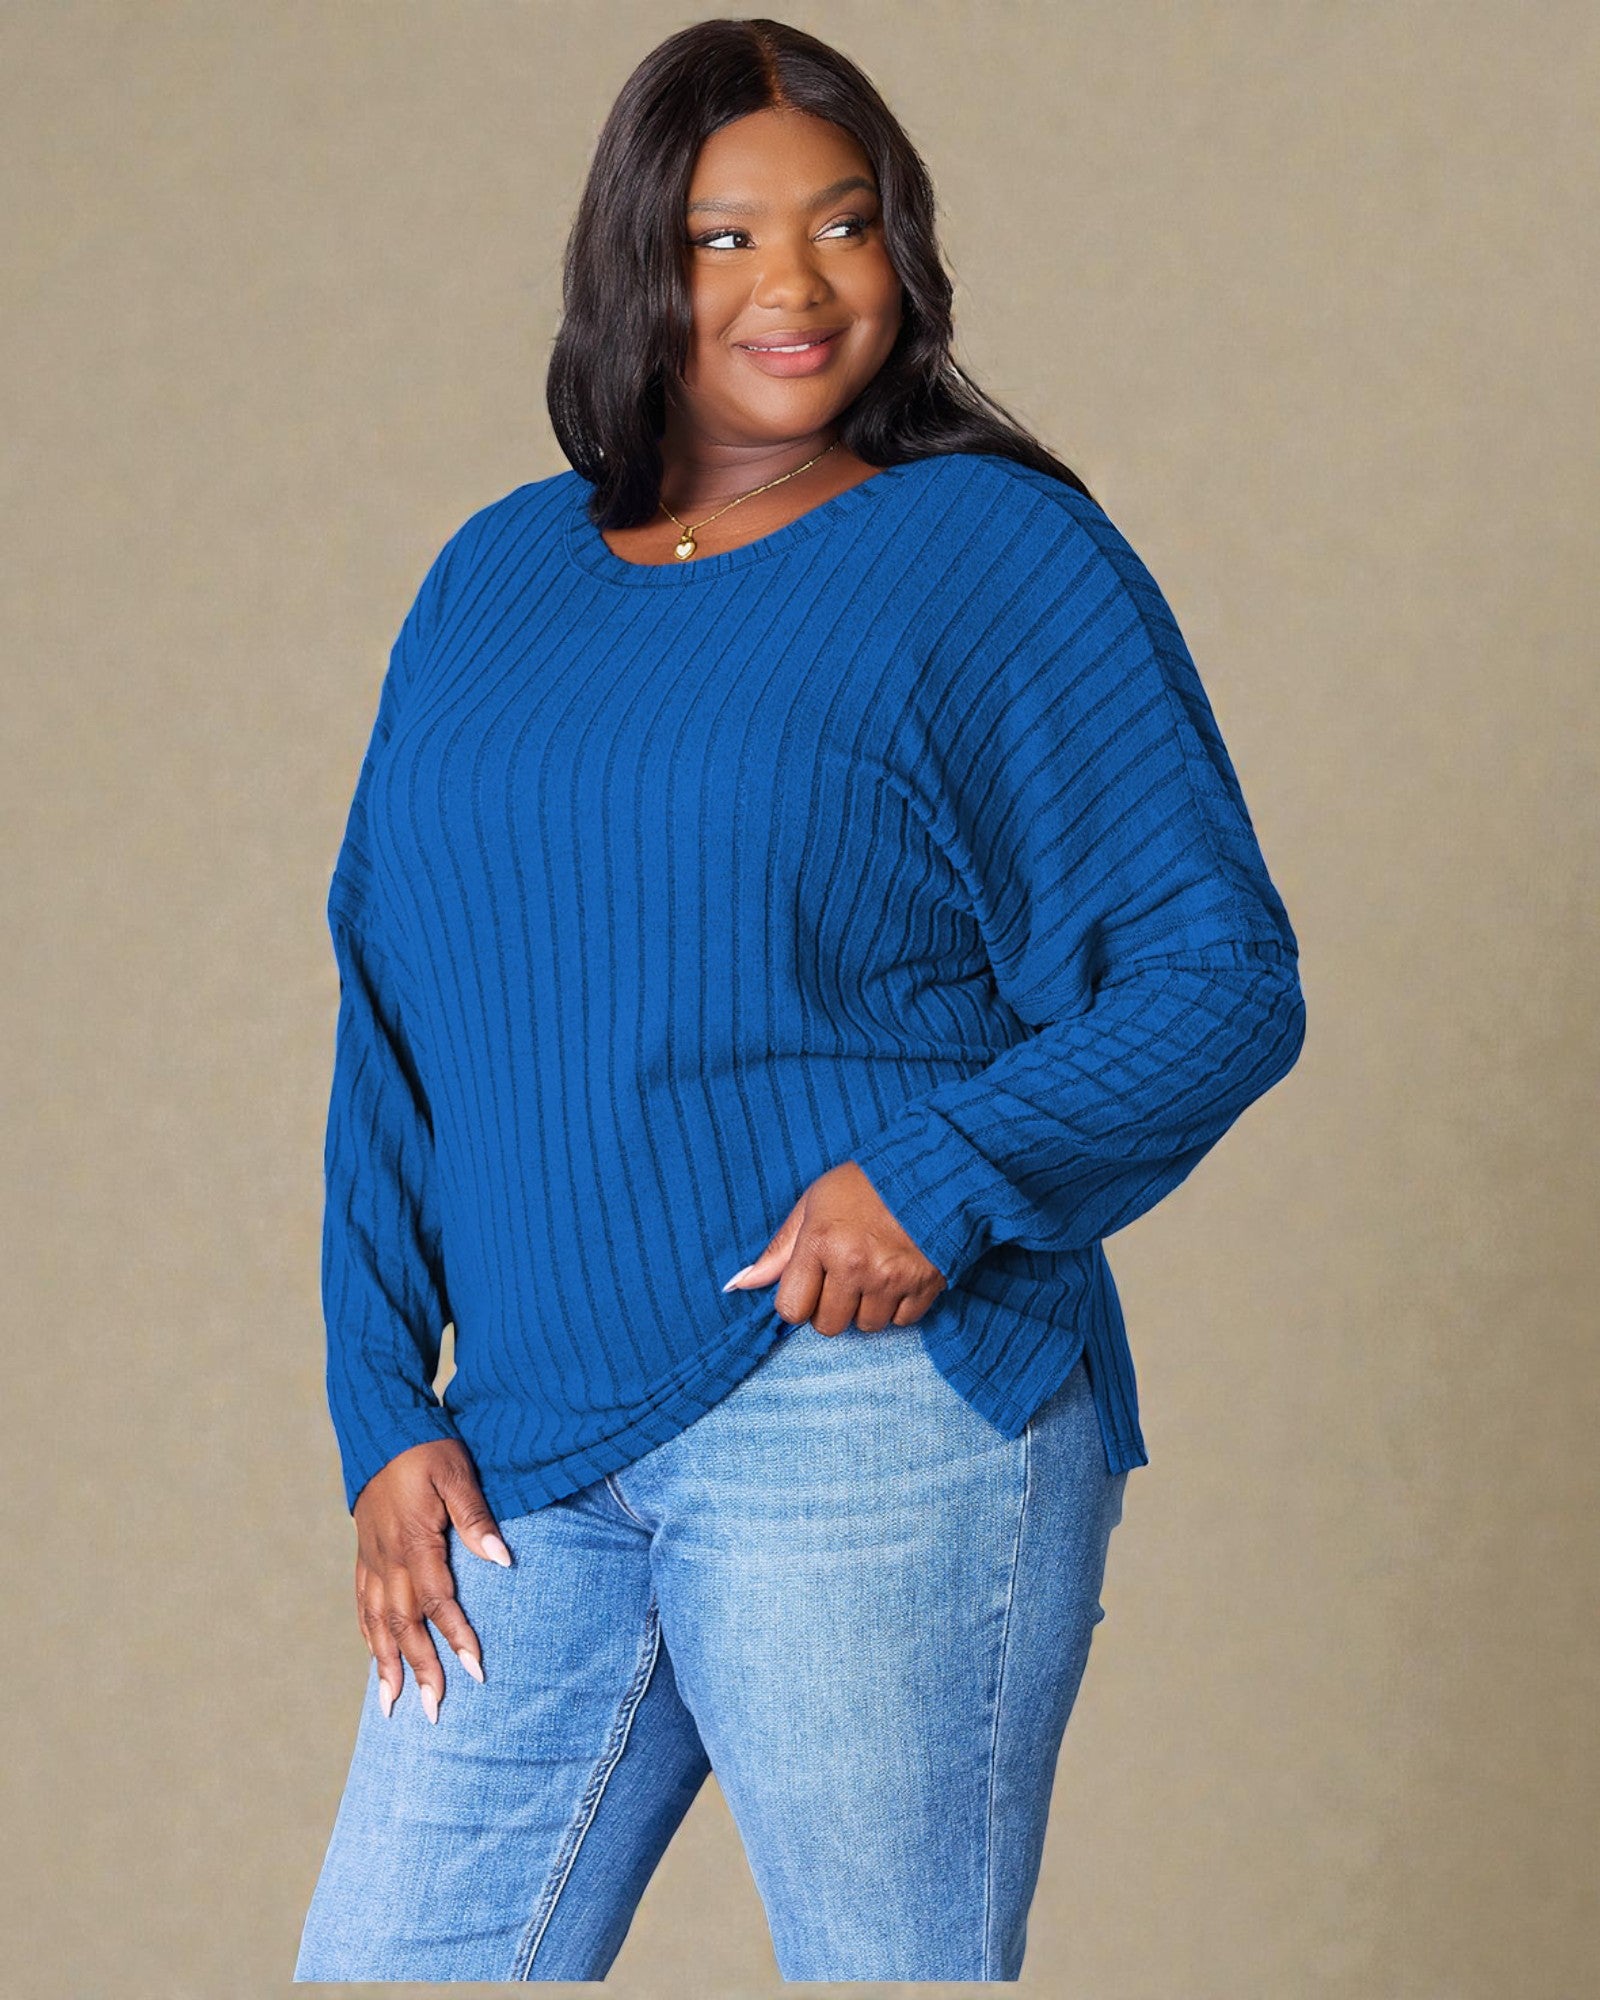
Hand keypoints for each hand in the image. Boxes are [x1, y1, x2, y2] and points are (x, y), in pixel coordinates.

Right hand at [352, 1438, 511, 1722]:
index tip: (475, 1671)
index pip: (438, 1600)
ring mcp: (372, 1558)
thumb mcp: (458, 1473)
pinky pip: (362, 1604)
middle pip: (405, 1624)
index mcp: (416, 1540)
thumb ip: (476, 1518)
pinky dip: (369, 1636)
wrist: (381, 1428)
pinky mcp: (364, 1553)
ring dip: (386, 1665)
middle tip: (434, 1712)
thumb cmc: (427, 1448)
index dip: (456, 1636)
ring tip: (392, 1706)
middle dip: (420, 1669)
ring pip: (377, 1622)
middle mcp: (389, 1557)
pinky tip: (376, 1658)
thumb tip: (503, 1560)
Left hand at [722, 1160, 946, 1334]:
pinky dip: (897, 1307)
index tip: (810, 1282)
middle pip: (827, 1325)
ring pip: (866, 1326)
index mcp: (820, 1242)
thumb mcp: (813, 1205)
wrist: (930, 1168)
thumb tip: (739, 1285)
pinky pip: (902, 1322)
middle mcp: (854, 1264)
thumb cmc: (864, 1185)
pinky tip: (896, 1277)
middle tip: (842, 1278)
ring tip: (872, 1274)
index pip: (791, 1309)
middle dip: (830, 1307)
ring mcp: (892, 1277)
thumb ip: (779, 1250)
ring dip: (865, 1308)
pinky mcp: (925, 1284)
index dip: (797, 1300)